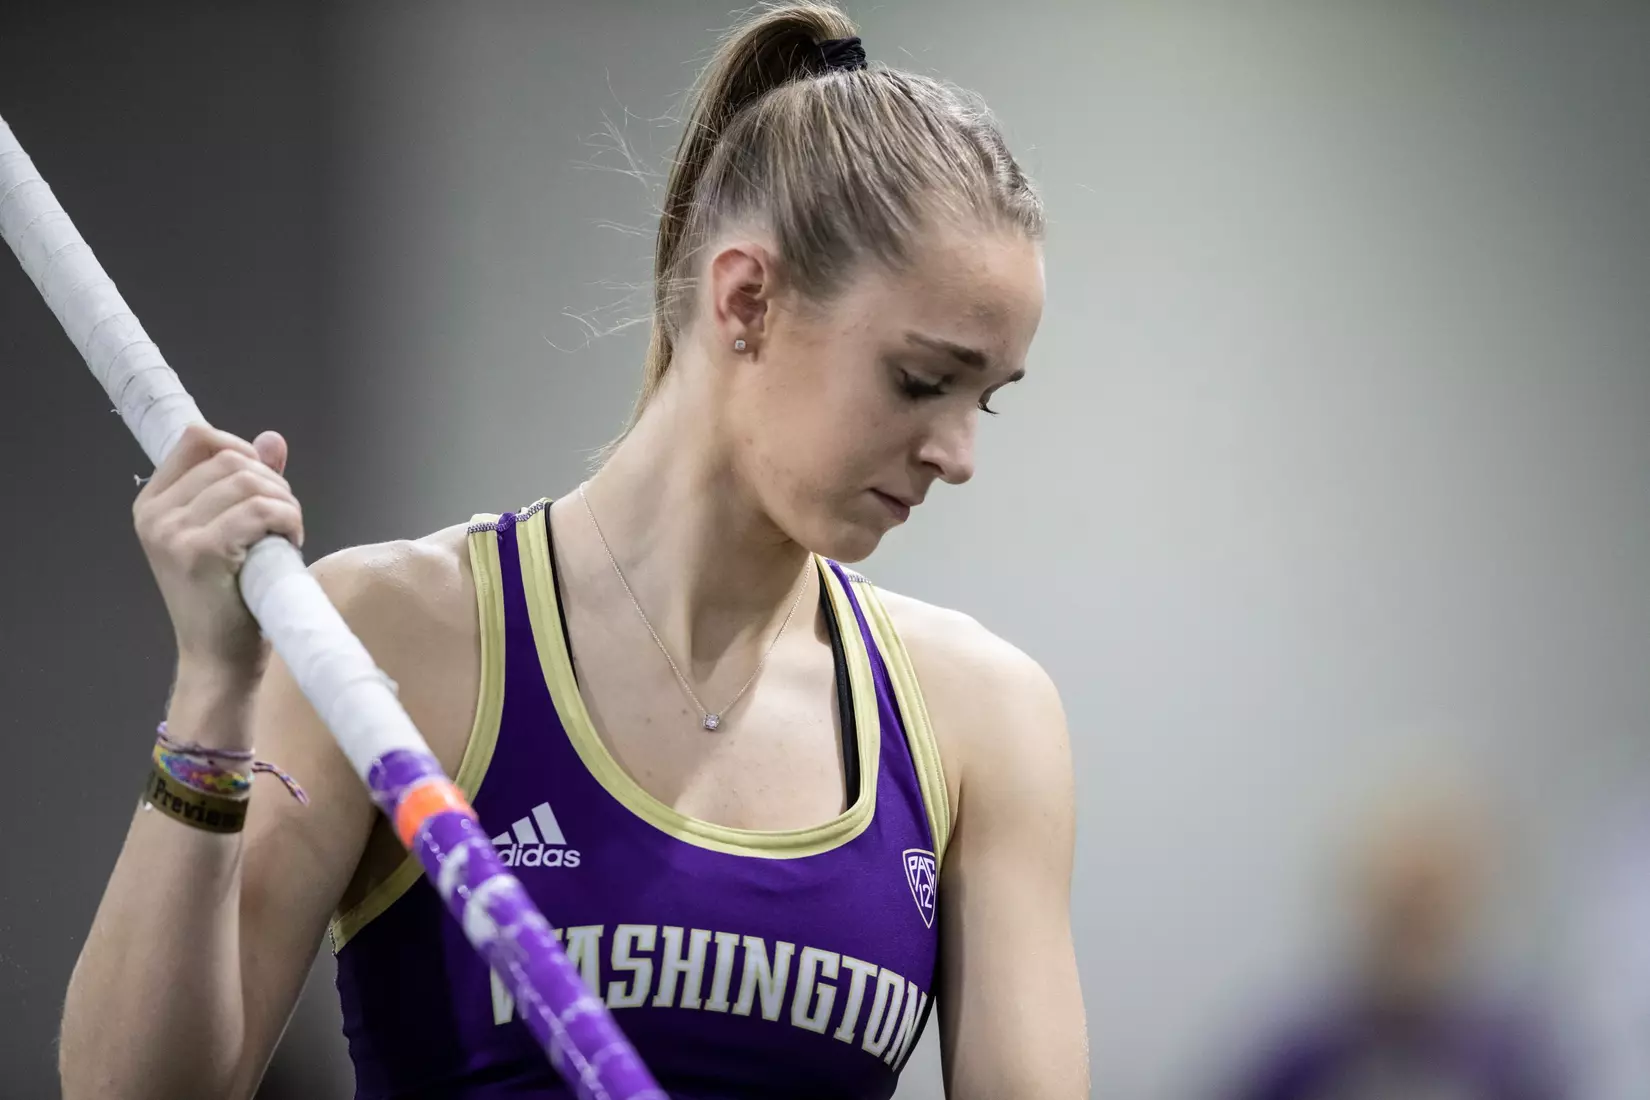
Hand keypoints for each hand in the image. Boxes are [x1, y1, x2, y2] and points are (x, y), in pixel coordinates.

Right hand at [133, 423, 303, 687]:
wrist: (218, 658)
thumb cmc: (228, 597)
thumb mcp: (230, 531)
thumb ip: (248, 482)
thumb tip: (272, 440)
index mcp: (154, 503)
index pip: (197, 437)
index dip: (241, 449)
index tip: (265, 482)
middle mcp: (155, 514)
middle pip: (230, 457)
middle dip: (272, 482)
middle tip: (283, 519)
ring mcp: (173, 532)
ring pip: (249, 482)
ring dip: (284, 503)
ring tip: (286, 534)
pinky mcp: (201, 551)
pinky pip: (260, 510)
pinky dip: (287, 520)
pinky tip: (289, 543)